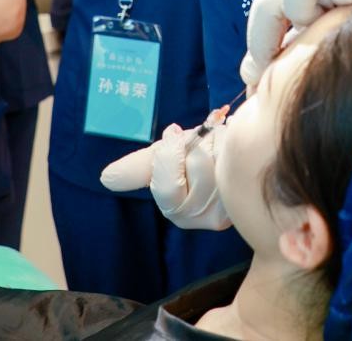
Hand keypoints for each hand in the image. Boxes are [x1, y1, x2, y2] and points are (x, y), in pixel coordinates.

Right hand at [100, 123, 231, 230]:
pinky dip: (227, 146)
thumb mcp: (163, 156)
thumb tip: (106, 178)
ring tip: (216, 145)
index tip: (174, 134)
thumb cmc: (198, 152)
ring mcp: (227, 208)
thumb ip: (137, 167)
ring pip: (212, 165)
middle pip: (193, 171)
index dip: (169, 155)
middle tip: (198, 143)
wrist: (235, 144)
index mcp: (178, 210)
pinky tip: (228, 149)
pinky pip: (230, 163)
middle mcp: (202, 217)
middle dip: (192, 148)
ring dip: (212, 143)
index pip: (167, 188)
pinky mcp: (246, 195)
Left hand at [242, 0, 351, 86]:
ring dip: (304, 12)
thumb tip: (248, 74)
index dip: (259, 48)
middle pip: (267, 0)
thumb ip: (285, 50)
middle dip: (271, 37)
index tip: (266, 81)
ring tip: (324, 30)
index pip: (259, 15)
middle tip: (285, 64)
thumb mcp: (321, 32)